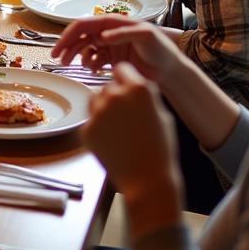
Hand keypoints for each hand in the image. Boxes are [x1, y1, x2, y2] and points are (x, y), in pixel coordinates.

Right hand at [52, 15, 183, 86]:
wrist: (171, 70)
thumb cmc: (162, 49)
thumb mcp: (146, 36)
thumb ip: (124, 33)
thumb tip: (102, 36)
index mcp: (113, 23)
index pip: (84, 25)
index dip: (69, 35)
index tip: (59, 47)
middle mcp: (108, 33)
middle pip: (80, 36)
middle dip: (67, 46)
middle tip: (57, 59)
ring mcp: (109, 46)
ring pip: (84, 48)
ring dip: (76, 56)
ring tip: (72, 65)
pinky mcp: (112, 59)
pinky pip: (94, 60)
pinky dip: (90, 64)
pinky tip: (94, 69)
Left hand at [82, 63, 183, 209]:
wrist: (147, 180)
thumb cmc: (160, 149)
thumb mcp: (162, 115)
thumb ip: (146, 95)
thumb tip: (135, 84)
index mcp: (138, 89)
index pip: (122, 69)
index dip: (126, 78)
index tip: (128, 87)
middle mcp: (115, 95)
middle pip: (108, 86)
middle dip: (116, 96)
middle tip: (127, 116)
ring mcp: (98, 112)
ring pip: (95, 99)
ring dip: (103, 107)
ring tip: (119, 128)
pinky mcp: (87, 128)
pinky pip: (91, 119)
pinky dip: (98, 126)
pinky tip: (113, 140)